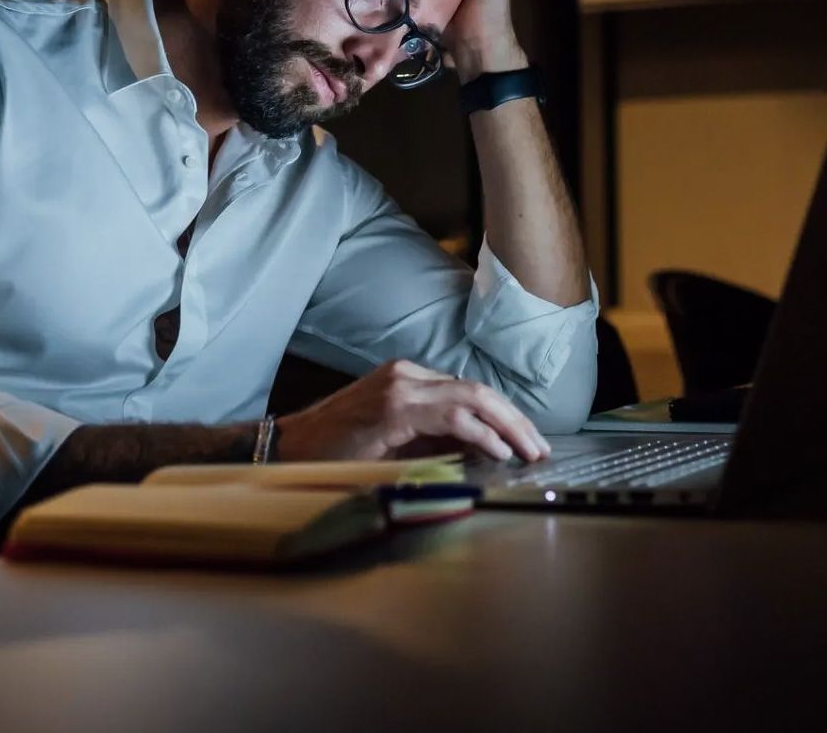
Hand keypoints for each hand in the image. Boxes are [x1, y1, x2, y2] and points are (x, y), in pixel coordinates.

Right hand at [273, 359, 550, 462]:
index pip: (469, 390)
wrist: (285, 449)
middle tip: (540, 447)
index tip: (526, 439)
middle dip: (515, 419)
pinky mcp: (393, 407)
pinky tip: (498, 451)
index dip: (503, 415)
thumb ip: (435, 441)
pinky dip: (480, 434)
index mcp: (408, 378)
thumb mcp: (395, 442)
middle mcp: (407, 374)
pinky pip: (450, 416)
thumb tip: (483, 452)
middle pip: (478, 389)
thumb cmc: (335, 451)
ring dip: (507, 426)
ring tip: (529, 450)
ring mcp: (400, 387)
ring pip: (471, 397)